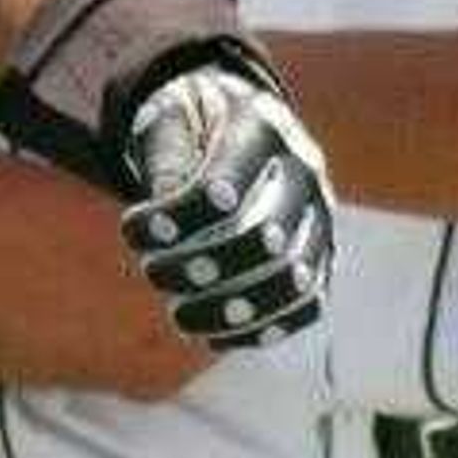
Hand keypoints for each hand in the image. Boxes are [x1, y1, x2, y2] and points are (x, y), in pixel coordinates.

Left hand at [116, 66, 332, 351]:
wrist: (241, 126)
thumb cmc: (194, 130)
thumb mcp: (172, 122)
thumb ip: (166, 163)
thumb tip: (165, 223)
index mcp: (264, 125)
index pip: (230, 177)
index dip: (182, 215)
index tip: (134, 230)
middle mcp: (304, 168)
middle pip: (266, 234)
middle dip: (203, 265)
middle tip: (154, 272)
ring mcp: (320, 214)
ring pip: (293, 277)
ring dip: (232, 309)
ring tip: (180, 316)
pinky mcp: (322, 253)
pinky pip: (306, 304)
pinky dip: (264, 328)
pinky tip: (217, 336)